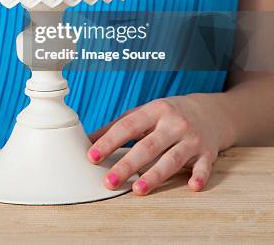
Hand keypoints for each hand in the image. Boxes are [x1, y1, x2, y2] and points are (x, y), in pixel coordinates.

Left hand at [87, 93, 234, 194]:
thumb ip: (119, 126)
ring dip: (155, 175)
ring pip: (172, 159)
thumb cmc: (169, 114)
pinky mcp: (207, 153)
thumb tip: (89, 139)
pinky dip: (198, 176)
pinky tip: (191, 186)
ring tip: (137, 189)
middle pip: (148, 146)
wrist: (210, 112)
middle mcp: (173, 123)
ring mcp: (191, 138)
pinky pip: (203, 166)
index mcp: (155, 110)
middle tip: (109, 181)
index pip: (128, 126)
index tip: (93, 156)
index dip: (110, 141)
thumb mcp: (145, 113)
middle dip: (127, 164)